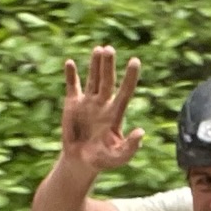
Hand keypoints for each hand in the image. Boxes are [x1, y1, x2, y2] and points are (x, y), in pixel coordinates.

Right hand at [61, 46, 143, 173]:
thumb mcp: (119, 157)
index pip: (125, 92)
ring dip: (95, 65)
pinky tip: (70, 63)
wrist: (80, 161)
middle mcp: (103, 104)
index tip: (135, 61)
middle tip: (109, 49)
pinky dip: (71, 75)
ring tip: (99, 49)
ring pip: (92, 79)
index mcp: (116, 114)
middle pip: (107, 81)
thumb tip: (141, 132)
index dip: (130, 77)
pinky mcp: (72, 104)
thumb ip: (131, 147)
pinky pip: (72, 86)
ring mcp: (88, 102)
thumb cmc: (103, 160)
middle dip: (108, 65)